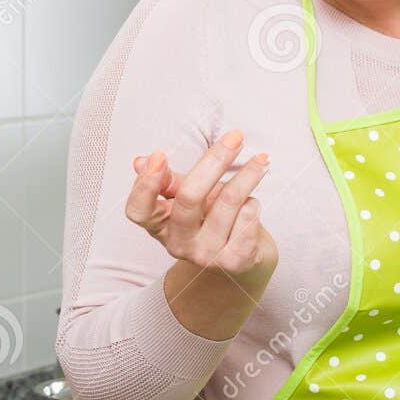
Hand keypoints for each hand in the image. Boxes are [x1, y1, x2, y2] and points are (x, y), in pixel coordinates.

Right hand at [124, 128, 277, 284]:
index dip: (145, 185)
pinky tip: (253, 204)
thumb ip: (168, 180)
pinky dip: (254, 205)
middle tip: (236, 137)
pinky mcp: (233, 263)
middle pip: (189, 198)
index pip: (139, 211)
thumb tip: (141, 162)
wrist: (241, 256)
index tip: (160, 155)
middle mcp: (178, 244)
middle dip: (215, 161)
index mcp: (160, 225)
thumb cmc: (210, 218)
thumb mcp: (186, 197)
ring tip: (260, 163)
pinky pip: (248, 220)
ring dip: (248, 177)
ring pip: (228, 202)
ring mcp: (205, 256)